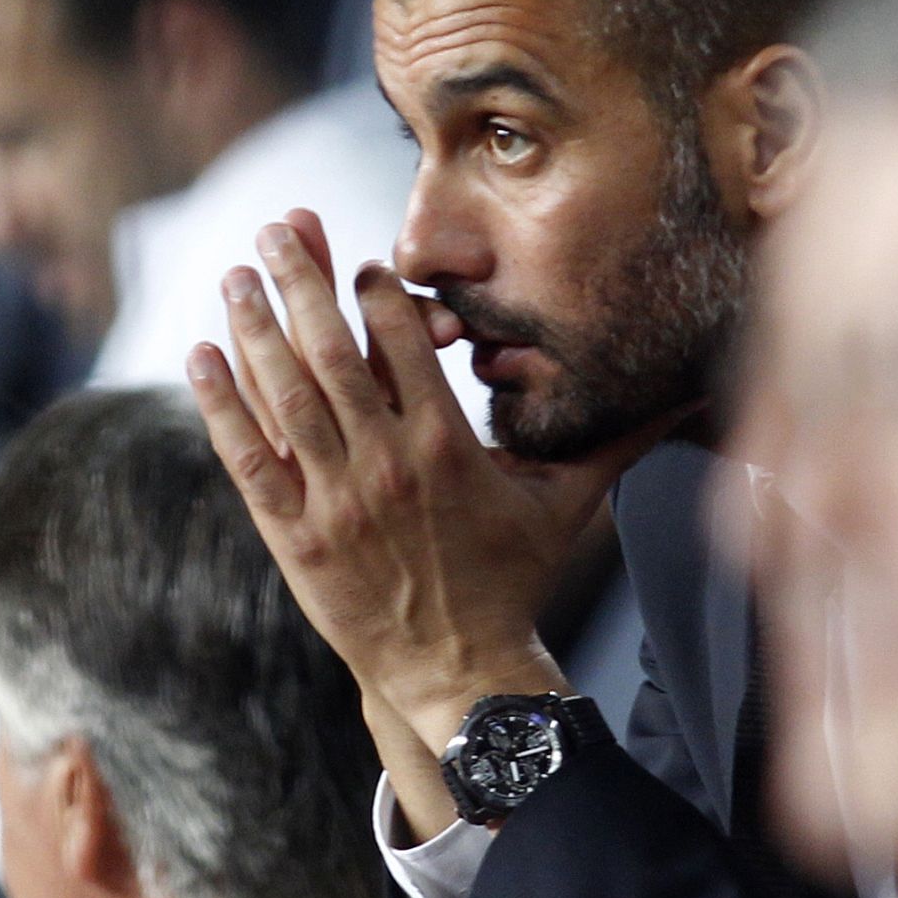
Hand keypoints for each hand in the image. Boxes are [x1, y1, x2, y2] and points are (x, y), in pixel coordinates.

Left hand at [188, 211, 625, 754]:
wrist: (456, 670)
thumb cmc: (512, 579)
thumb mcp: (566, 504)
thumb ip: (618, 441)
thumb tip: (696, 397)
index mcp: (448, 446)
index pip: (404, 343)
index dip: (378, 292)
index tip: (361, 263)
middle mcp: (386, 465)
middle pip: (334, 352)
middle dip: (303, 281)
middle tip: (278, 226)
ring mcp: (333, 500)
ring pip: (285, 395)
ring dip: (255, 327)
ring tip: (236, 272)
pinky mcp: (292, 536)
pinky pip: (248, 457)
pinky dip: (221, 404)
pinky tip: (201, 354)